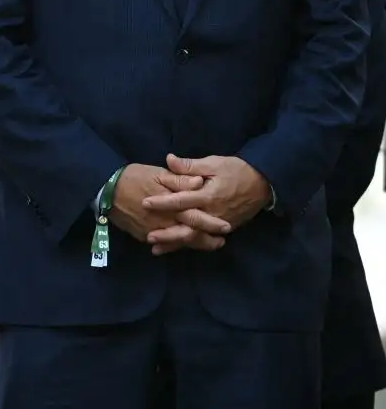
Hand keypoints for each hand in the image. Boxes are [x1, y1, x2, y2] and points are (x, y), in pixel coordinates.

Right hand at [109, 163, 223, 254]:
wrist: (104, 189)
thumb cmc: (133, 177)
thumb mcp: (157, 173)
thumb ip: (179, 179)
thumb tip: (199, 182)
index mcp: (170, 205)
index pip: (195, 216)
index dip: (211, 223)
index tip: (226, 228)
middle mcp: (164, 222)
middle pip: (189, 234)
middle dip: (206, 240)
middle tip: (220, 242)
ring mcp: (153, 231)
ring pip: (177, 241)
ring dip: (193, 244)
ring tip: (207, 245)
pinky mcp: (142, 235)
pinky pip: (162, 243)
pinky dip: (173, 245)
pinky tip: (180, 244)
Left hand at [141, 154, 273, 246]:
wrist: (264, 183)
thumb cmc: (236, 170)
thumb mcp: (213, 163)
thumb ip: (190, 166)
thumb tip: (168, 159)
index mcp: (208, 196)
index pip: (181, 200)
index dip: (163, 202)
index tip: (144, 203)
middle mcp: (213, 213)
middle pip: (187, 227)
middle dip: (167, 233)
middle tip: (148, 237)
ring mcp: (219, 224)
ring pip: (195, 237)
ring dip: (176, 244)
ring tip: (156, 249)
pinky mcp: (225, 229)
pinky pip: (204, 239)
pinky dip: (190, 245)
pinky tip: (176, 248)